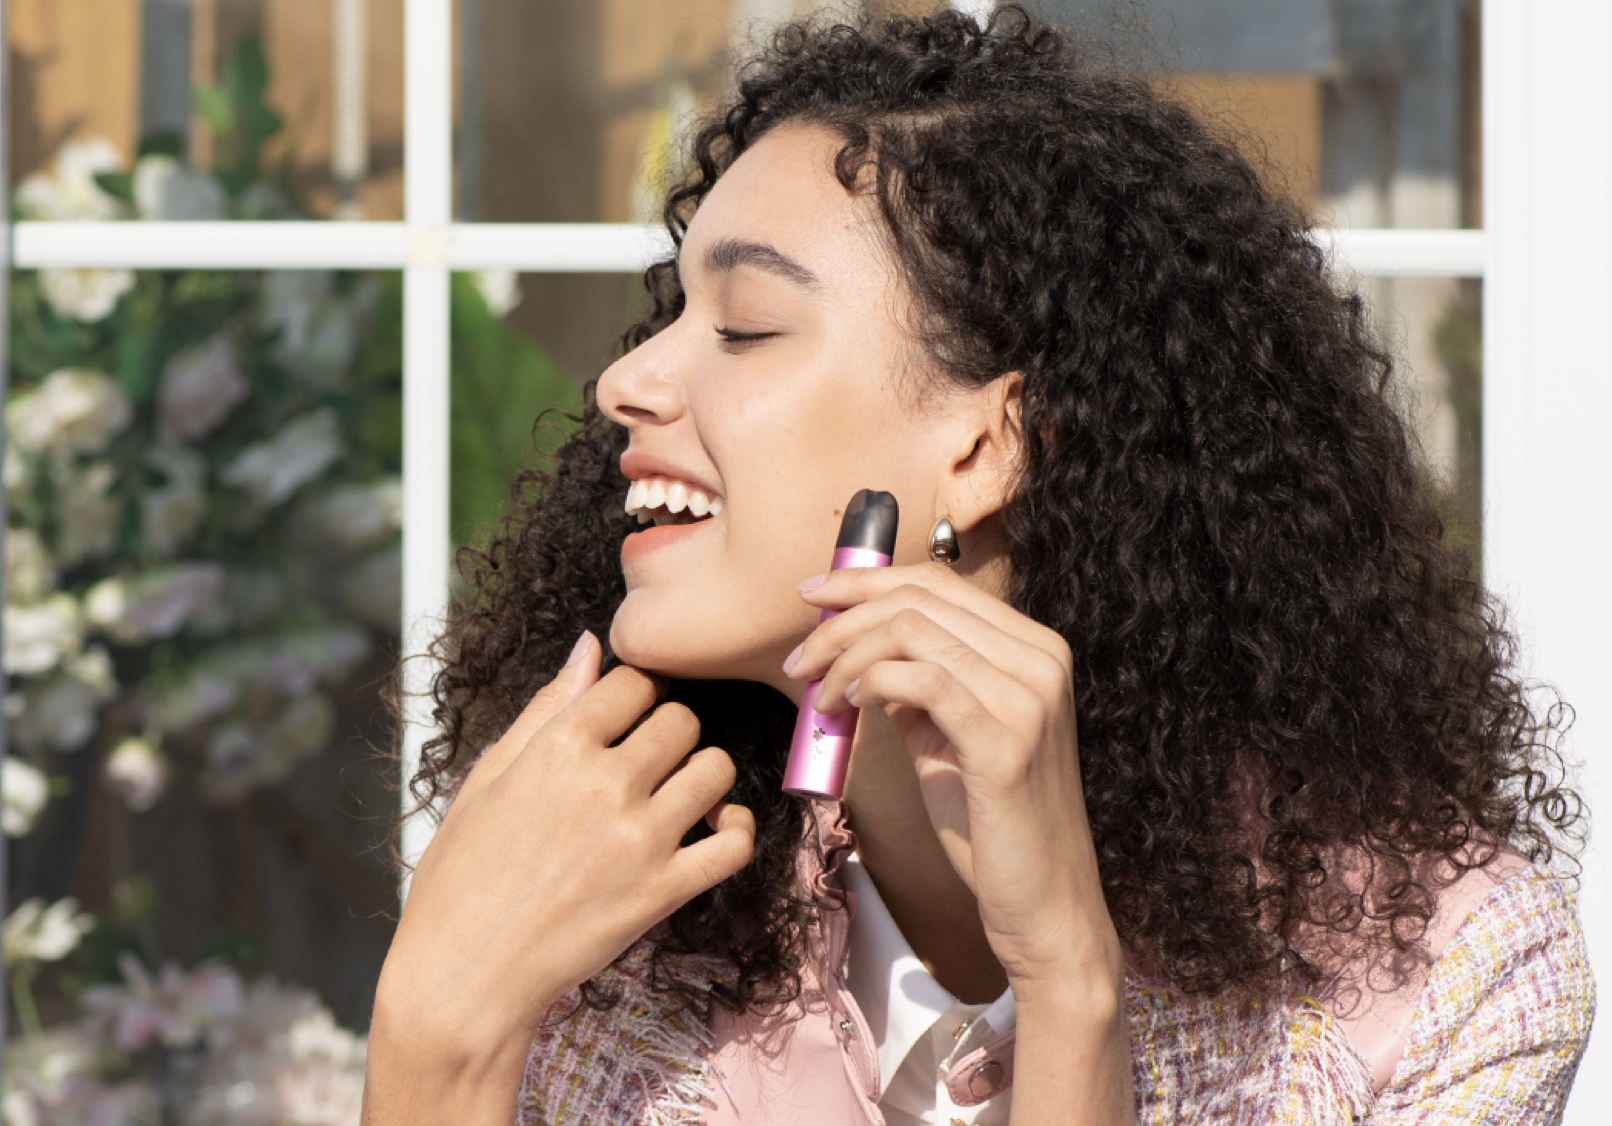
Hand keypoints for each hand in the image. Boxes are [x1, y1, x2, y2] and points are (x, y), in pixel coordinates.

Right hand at [366, 634, 754, 1121]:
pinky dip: (735, 830)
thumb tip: (587, 647)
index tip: (629, 717)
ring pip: (715, 769)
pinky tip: (712, 830)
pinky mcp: (663, 890)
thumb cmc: (461, 879)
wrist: (463, 975)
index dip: (636, 694)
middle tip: (652, 760)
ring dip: (704, 775)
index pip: (632, 681)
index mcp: (556, 749)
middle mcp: (604, 784)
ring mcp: (639, 838)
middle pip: (680, 719)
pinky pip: (734, 843)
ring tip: (680, 794)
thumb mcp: (486, 779)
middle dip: (670, 732)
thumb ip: (544, 710)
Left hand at [787, 565, 1119, 993]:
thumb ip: (918, 690)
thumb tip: (858, 657)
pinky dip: (870, 681)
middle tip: (798, 657)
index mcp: (1033, 649)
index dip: (866, 579)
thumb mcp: (951, 739)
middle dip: (842, 617)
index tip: (812, 594)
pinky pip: (922, 680)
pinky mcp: (1006, 740)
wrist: (1045, 905)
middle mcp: (1040, 660)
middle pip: (919, 597)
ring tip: (818, 695)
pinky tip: (848, 706)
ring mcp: (1029, 697)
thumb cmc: (993, 827)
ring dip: (846, 655)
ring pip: (912, 630)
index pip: (938, 581)